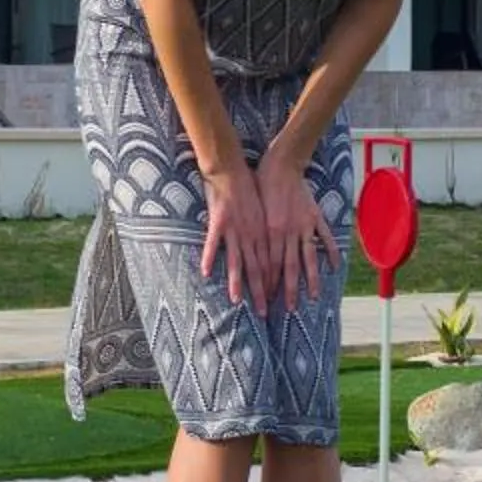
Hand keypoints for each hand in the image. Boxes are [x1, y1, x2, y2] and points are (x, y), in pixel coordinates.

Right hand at [198, 156, 274, 310]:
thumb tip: (272, 247)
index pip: (271, 263)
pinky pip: (213, 243)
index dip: (273, 283)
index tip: (275, 300)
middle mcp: (252, 234)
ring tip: (236, 301)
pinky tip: (206, 272)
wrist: (232, 169)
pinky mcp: (219, 222)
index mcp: (264, 232)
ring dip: (237, 282)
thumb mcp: (264, 210)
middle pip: (258, 268)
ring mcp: (235, 229)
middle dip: (261, 291)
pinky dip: (209, 257)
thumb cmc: (249, 187)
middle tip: (262, 312)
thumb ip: (265, 230)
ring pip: (237, 260)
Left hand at [252, 153, 340, 313]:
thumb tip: (248, 255)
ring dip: (309, 279)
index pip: (268, 264)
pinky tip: (334, 267)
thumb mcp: (253, 211)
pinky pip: (324, 238)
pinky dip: (331, 252)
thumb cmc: (261, 185)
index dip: (268, 284)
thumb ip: (255, 233)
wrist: (280, 164)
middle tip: (289, 309)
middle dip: (287, 290)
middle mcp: (287, 232)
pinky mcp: (314, 217)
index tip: (267, 300)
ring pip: (306, 258)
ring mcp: (303, 225)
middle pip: (287, 267)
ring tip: (313, 296)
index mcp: (270, 231)